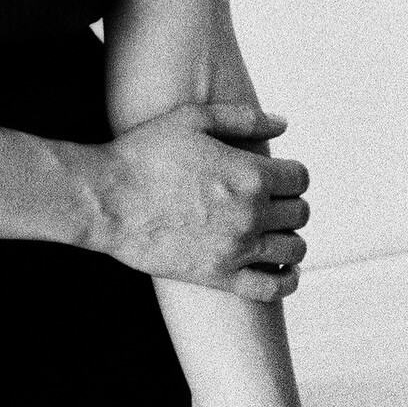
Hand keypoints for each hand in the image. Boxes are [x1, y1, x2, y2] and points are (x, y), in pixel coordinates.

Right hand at [69, 102, 310, 299]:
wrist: (107, 199)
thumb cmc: (144, 153)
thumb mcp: (191, 119)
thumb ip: (242, 118)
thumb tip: (283, 124)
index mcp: (249, 174)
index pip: (300, 178)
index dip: (290, 173)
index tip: (276, 174)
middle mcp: (251, 214)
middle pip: (300, 213)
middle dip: (289, 202)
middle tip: (269, 198)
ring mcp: (237, 249)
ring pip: (294, 249)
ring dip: (289, 236)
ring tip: (271, 229)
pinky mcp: (220, 276)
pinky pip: (274, 288)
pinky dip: (287, 279)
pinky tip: (281, 267)